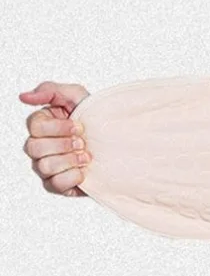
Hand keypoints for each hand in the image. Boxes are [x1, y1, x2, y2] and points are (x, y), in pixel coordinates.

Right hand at [20, 82, 91, 196]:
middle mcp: (38, 147)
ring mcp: (45, 167)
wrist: (120, 143)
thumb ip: (50, 91)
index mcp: (41, 125)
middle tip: (83, 142)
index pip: (34, 126)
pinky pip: (55, 184)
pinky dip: (73, 176)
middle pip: (34, 147)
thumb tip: (23, 96)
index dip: (58, 127)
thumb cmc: (96, 118)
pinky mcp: (56, 185)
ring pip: (44, 166)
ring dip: (71, 160)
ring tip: (87, 156)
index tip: (79, 126)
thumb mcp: (78, 96)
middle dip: (65, 144)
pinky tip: (85, 171)